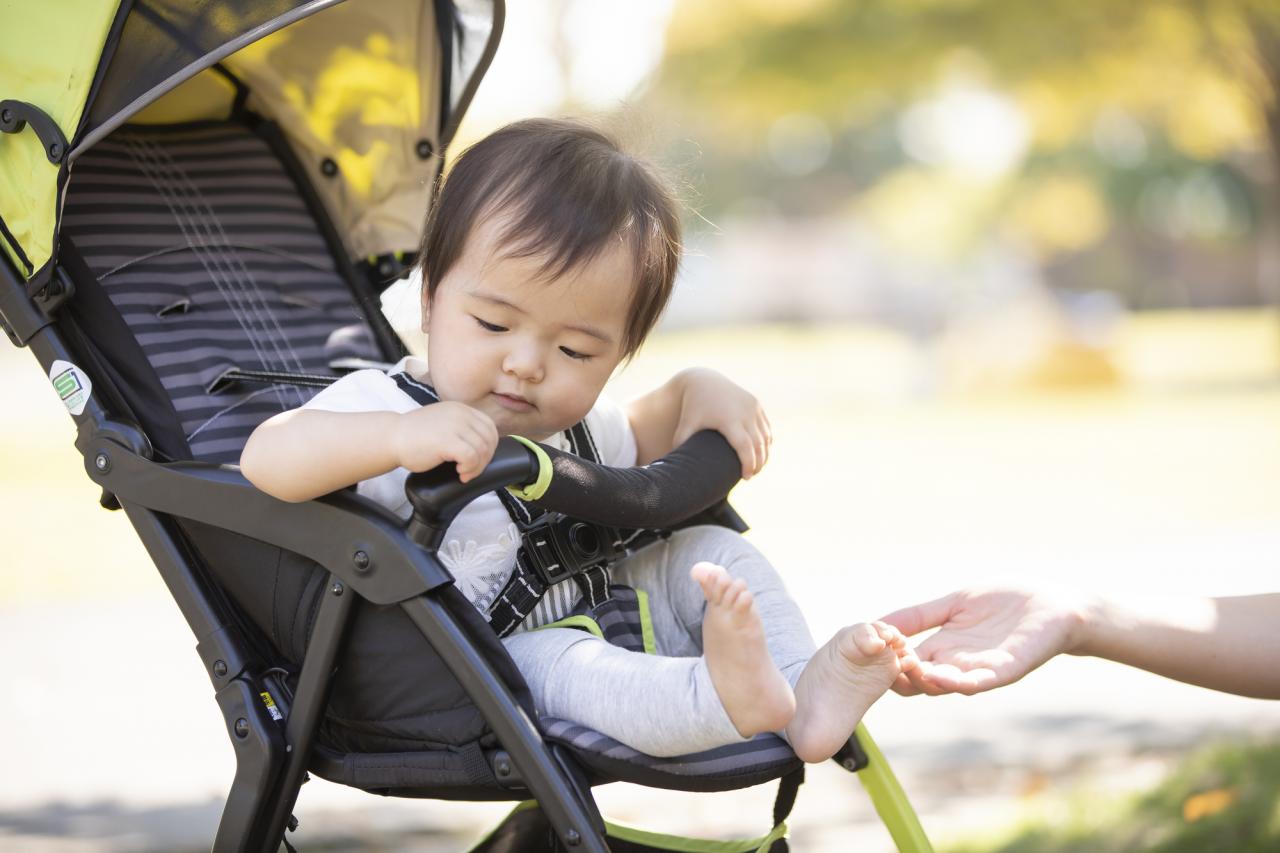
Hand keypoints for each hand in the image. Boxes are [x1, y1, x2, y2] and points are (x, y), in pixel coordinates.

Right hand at [392, 402, 497, 481]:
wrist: (391, 438)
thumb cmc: (415, 436)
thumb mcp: (444, 423)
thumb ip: (461, 428)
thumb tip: (482, 447)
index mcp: (461, 409)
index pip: (489, 426)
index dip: (489, 446)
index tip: (478, 459)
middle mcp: (461, 414)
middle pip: (489, 438)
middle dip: (485, 458)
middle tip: (472, 470)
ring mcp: (455, 426)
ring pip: (482, 449)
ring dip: (477, 466)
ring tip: (464, 473)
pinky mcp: (448, 441)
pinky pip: (471, 457)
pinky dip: (470, 469)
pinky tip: (459, 473)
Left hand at [672, 368, 771, 478]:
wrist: (703, 381)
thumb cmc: (692, 408)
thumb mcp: (686, 425)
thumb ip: (682, 444)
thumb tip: (676, 467)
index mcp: (729, 419)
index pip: (745, 447)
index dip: (748, 464)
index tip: (746, 477)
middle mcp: (744, 412)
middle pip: (759, 445)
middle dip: (758, 463)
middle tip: (751, 476)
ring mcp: (753, 407)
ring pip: (765, 437)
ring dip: (764, 453)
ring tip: (756, 467)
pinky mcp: (756, 404)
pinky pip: (765, 427)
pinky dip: (765, 441)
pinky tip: (761, 452)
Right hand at [878, 584, 1089, 695]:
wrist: (1055, 606)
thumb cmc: (1007, 602)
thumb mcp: (953, 604)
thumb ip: (918, 615)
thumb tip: (876, 622)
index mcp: (941, 647)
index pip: (904, 664)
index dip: (885, 661)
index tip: (865, 649)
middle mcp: (955, 664)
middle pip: (918, 682)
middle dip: (898, 676)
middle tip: (878, 665)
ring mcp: (979, 669)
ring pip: (945, 686)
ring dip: (926, 682)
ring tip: (908, 671)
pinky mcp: (1006, 670)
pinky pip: (980, 682)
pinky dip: (962, 683)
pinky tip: (946, 677)